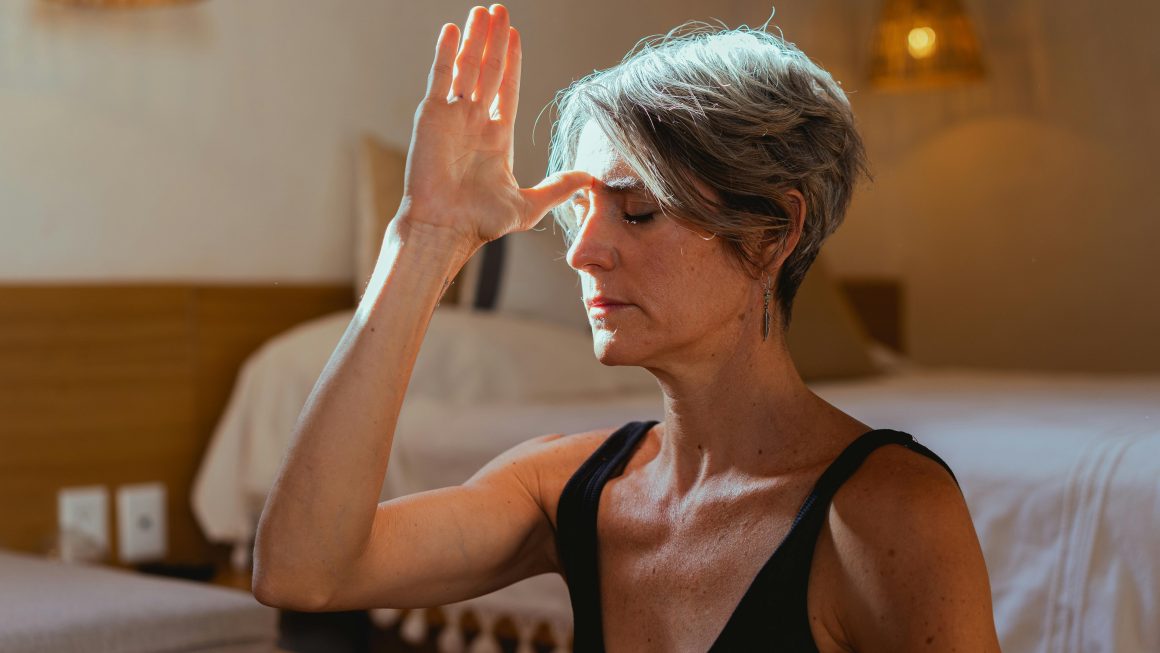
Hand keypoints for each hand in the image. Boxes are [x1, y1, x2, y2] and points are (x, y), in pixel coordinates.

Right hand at [397, 4, 591, 248]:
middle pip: (488, 70)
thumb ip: (558, 188)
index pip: (507, 89)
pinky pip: (440, 77)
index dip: (512, 62)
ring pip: (467, 67)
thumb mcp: (530, 205)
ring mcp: (452, 116)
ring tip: (484, 11)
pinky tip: (454, 29)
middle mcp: (473, 122)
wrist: (447, 227)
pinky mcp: (432, 116)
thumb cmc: (481, 221)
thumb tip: (589, 180)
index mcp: (495, 137)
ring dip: (475, 38)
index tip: (515, 36)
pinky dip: (446, 52)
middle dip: (494, 40)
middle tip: (500, 10)